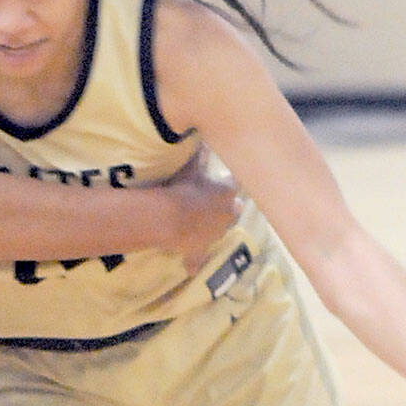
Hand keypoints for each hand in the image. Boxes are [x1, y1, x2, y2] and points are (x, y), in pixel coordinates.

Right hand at [164, 146, 243, 272]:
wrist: (171, 217)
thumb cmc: (183, 187)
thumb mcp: (190, 165)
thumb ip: (199, 153)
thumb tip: (202, 137)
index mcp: (227, 192)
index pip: (234, 186)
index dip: (226, 184)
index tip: (219, 181)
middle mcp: (227, 214)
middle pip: (232, 210)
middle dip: (224, 207)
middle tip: (210, 203)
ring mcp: (215, 234)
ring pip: (219, 231)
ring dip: (211, 227)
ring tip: (198, 223)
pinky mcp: (199, 250)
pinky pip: (197, 258)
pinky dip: (194, 262)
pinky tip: (192, 269)